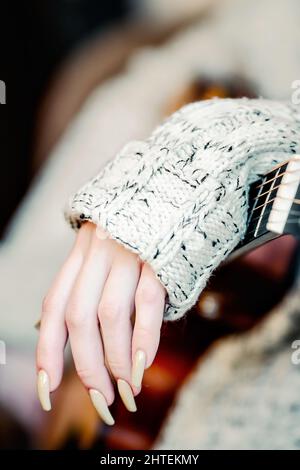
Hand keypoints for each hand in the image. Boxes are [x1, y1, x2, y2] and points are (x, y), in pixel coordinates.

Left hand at [36, 222, 165, 423]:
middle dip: (88, 367)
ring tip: (128, 388)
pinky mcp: (160, 254)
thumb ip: (92, 285)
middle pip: (80, 317)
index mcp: (81, 252)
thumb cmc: (142, 229)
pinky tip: (144, 363)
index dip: (47, 351)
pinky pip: (147, 302)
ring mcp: (128, 251)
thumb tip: (76, 339)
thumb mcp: (106, 249)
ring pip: (111, 314)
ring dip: (118, 360)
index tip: (48, 388)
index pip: (54, 307)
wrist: (178, 186)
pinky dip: (144, 337)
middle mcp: (97, 251)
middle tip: (103, 399)